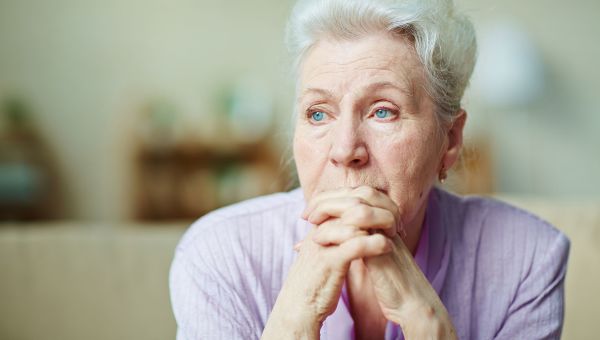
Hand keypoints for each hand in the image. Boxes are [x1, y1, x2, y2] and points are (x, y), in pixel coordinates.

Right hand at [262, 210, 392, 338]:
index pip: (347, 196)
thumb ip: (335, 236)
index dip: (372, 201)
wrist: (297, 309)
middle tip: (396, 223)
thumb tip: (356, 226)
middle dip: (379, 209)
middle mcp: (320, 228)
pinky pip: (356, 244)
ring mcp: (324, 243)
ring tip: (395, 234)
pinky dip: (376, 243)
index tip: (390, 214)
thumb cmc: (315, 283)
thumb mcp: (324, 252)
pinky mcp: (329, 261)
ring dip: (381, 224)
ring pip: (356, 219)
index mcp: (320, 224)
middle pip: (353, 202)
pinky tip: (388, 248)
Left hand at [302, 186, 456, 338]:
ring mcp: (387, 233)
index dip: (331, 197)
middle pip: (358, 193)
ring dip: (330, 211)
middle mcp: (389, 221)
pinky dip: (335, 232)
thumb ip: (354, 236)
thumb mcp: (369, 253)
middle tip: (306, 214)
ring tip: (311, 224)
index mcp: (386, 218)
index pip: (357, 193)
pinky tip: (318, 240)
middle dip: (328, 199)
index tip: (309, 210)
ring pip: (358, 208)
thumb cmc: (387, 281)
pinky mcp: (383, 251)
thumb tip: (320, 229)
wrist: (410, 303)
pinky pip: (358, 232)